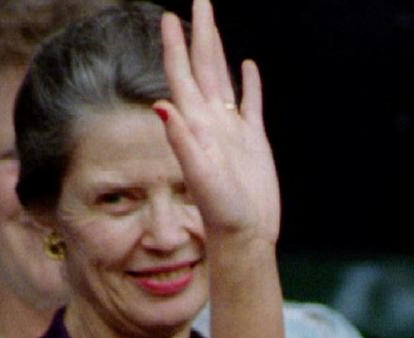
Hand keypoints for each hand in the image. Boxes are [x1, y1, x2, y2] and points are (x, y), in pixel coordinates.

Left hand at [154, 0, 279, 246]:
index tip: (169, 16)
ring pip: (223, 79)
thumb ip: (182, 141)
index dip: (174, 46)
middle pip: (203, 67)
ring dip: (217, 50)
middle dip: (200, 33)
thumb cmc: (222, 214)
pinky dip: (249, 83)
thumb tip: (161, 106)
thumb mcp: (200, 177)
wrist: (244, 238)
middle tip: (199, 0)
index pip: (181, 76)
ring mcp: (231, 131)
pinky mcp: (252, 141)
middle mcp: (211, 123)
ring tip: (212, 24)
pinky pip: (250, 103)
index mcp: (197, 126)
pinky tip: (248, 66)